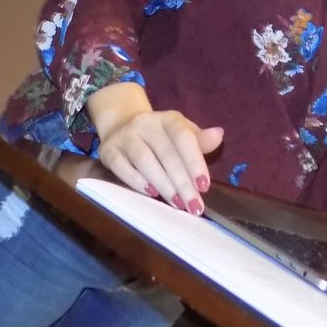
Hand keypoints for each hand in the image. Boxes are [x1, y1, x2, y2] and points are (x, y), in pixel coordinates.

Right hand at [88, 84, 221, 214]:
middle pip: (166, 154)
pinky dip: (137, 182)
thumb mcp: (182, 134)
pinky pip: (122, 167)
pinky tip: (151, 194)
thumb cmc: (161, 137)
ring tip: (176, 203)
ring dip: (163, 185)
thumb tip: (218, 135)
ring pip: (144, 161)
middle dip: (182, 183)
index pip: (183, 136)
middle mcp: (146, 123)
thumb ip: (200, 141)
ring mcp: (125, 136)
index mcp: (169, 119)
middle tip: (194, 206)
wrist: (122, 125)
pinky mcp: (108, 151)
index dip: (194, 161)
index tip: (204, 186)